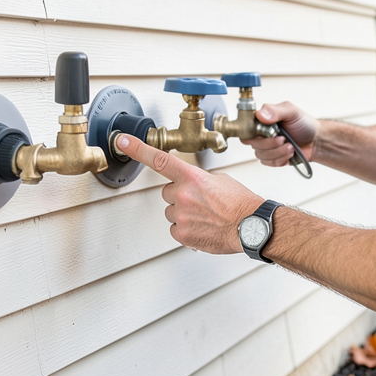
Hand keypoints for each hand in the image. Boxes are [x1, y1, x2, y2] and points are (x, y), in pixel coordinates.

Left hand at [115, 134, 262, 253]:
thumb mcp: (220, 180)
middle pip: (168, 192)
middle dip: (180, 195)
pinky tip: (203, 227)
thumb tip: (190, 184)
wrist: (251, 226)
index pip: (159, 159)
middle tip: (202, 201)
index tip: (123, 141)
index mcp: (192, 177)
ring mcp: (180, 215)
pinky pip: (175, 228)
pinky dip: (187, 229)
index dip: (138, 149)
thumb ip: (198, 179)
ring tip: (206, 215)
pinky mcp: (182, 234)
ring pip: (172, 211)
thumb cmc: (241, 203)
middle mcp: (183, 194)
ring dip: (184, 212)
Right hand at [243, 101, 317, 167]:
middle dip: (270, 143)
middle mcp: (262, 134)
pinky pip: (269, 163)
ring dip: (278, 152)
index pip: (246, 128)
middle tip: (284, 139)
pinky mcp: (272, 159)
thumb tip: (259, 114)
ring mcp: (267, 147)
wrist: (317, 140)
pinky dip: (281, 159)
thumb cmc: (304, 124)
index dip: (251, 133)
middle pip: (253, 144)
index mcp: (263, 121)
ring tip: (290, 146)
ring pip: (261, 155)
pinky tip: (290, 153)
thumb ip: (275, 110)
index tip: (264, 133)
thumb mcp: (291, 111)